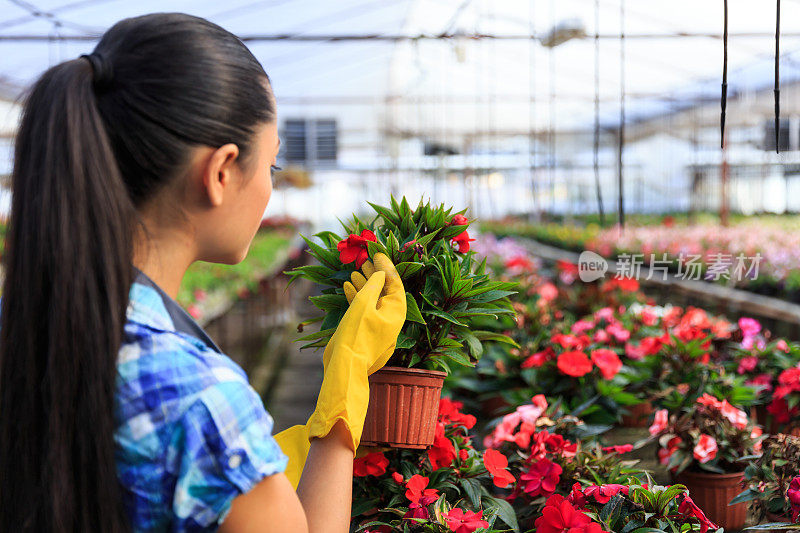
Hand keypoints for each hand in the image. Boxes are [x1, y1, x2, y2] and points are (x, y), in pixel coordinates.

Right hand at [306, 252, 405, 450]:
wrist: (343, 367)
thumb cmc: (356, 334)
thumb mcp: (364, 304)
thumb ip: (373, 284)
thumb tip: (380, 272)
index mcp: (397, 311)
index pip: (395, 283)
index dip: (386, 266)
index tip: (376, 253)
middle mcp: (391, 318)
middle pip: (385, 290)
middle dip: (375, 274)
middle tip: (365, 258)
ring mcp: (378, 326)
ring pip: (373, 299)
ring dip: (364, 284)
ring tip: (354, 270)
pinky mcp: (365, 331)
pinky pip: (364, 310)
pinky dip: (357, 297)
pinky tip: (348, 286)